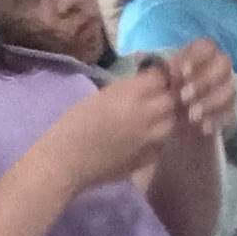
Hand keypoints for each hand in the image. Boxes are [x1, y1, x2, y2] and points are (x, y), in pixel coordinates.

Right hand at [58, 58, 183, 189]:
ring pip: (170, 123)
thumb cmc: (75, 123)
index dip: (160, 75)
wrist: (66, 160)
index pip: (161, 76)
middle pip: (170, 99)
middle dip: (165, 95)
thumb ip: (128, 89)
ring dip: (165, 118)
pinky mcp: (146, 160)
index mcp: (132, 94)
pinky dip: (156, 139)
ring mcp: (149, 140)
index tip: (155, 76)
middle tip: (155, 97)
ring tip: (153, 118)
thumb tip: (145, 83)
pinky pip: (160, 145)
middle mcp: (146, 115)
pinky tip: (144, 139)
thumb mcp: (103, 95)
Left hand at [160, 36, 236, 135]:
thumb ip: (160, 69)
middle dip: (203, 80)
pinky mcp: (230, 109)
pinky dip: (216, 120)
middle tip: (183, 96)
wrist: (188, 115)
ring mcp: (227, 88)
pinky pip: (230, 112)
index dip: (197, 56)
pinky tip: (203, 127)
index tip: (181, 72)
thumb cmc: (173, 91)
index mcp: (204, 54)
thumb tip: (140, 57)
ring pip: (228, 89)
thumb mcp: (164, 79)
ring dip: (210, 101)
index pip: (207, 46)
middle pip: (223, 65)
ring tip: (192, 116)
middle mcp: (220, 67)